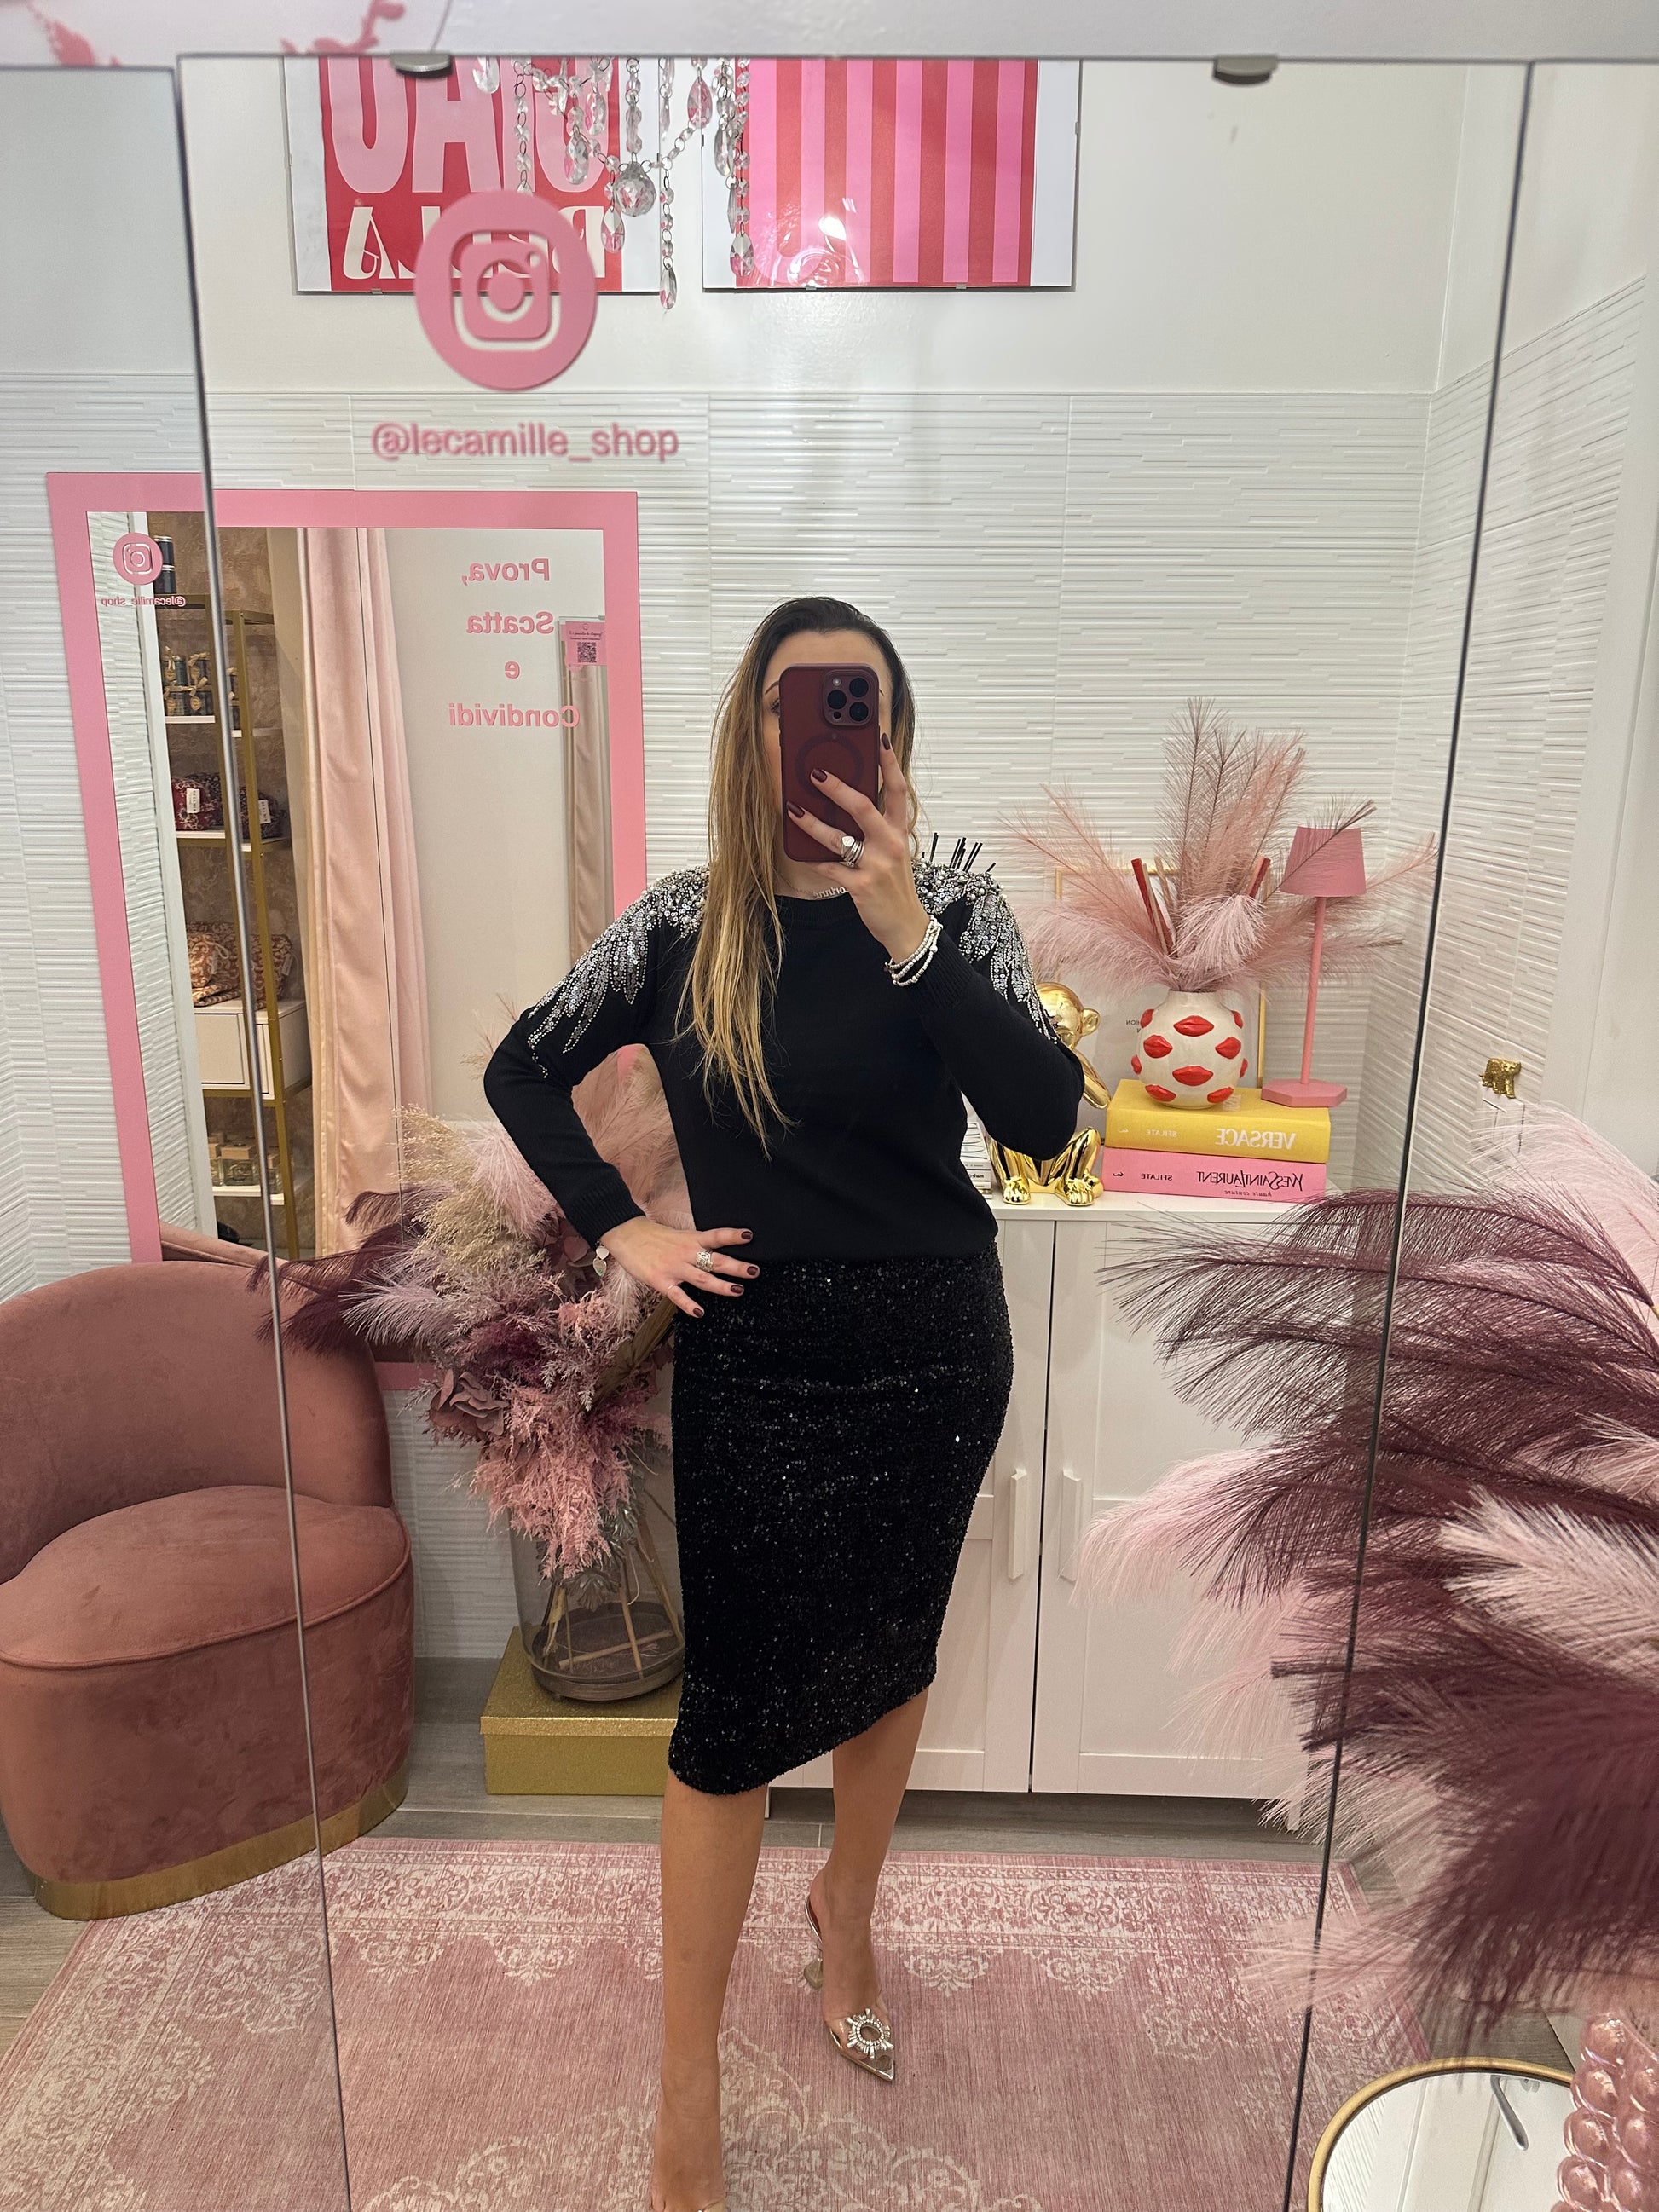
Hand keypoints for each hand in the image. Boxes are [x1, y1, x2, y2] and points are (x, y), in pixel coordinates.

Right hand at [600, 1217, 756, 1317]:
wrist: (626, 1234)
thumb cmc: (653, 1236)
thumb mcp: (679, 1235)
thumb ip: (696, 1245)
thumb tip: (715, 1252)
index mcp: (691, 1239)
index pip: (716, 1236)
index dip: (733, 1235)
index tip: (749, 1235)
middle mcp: (686, 1253)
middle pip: (716, 1260)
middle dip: (736, 1267)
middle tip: (754, 1271)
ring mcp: (674, 1268)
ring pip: (702, 1278)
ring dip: (721, 1286)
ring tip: (738, 1291)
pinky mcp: (661, 1281)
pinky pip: (677, 1295)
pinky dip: (689, 1305)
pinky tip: (700, 1312)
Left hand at [786, 731, 931, 964]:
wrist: (907, 925)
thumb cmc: (896, 886)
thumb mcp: (895, 852)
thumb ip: (879, 829)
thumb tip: (849, 804)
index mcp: (899, 831)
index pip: (898, 790)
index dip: (890, 763)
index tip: (879, 738)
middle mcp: (889, 844)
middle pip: (863, 807)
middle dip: (838, 787)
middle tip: (816, 772)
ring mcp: (875, 865)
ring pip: (839, 837)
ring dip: (812, 822)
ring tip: (793, 809)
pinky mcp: (860, 885)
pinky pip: (829, 868)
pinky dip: (813, 859)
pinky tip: (799, 851)